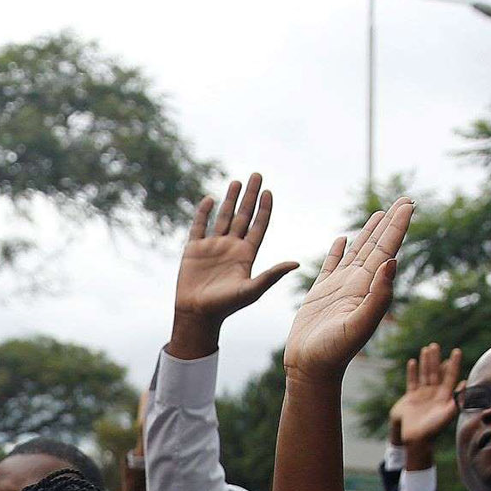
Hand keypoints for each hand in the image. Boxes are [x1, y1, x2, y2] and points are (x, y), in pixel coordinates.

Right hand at [168, 172, 298, 358]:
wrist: (197, 315)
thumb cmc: (226, 306)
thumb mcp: (252, 290)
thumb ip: (272, 275)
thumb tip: (296, 263)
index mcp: (246, 254)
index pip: (258, 226)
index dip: (264, 209)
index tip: (269, 192)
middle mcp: (231, 247)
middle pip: (243, 215)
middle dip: (250, 195)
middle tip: (257, 175)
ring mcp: (212, 247)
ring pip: (223, 217)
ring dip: (230, 199)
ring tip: (236, 181)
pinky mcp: (194, 250)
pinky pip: (199, 226)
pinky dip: (203, 213)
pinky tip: (209, 199)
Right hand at [284, 199, 414, 384]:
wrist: (311, 369)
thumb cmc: (334, 353)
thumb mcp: (359, 325)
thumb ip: (378, 296)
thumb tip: (393, 262)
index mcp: (369, 287)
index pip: (388, 249)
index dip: (398, 226)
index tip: (410, 204)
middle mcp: (358, 284)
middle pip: (377, 245)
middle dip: (390, 223)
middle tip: (404, 200)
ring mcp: (339, 288)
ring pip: (357, 252)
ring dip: (368, 233)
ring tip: (379, 214)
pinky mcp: (320, 294)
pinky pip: (331, 265)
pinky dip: (337, 250)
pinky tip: (342, 239)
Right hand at [391, 343, 461, 450]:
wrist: (416, 439)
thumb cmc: (434, 429)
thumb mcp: (448, 414)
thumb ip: (458, 400)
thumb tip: (467, 384)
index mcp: (445, 395)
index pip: (450, 376)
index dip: (454, 364)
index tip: (457, 351)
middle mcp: (435, 393)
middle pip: (436, 372)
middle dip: (436, 359)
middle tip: (436, 345)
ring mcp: (423, 395)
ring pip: (424, 374)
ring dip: (426, 361)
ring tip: (426, 348)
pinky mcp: (411, 398)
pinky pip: (412, 381)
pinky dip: (412, 372)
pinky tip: (413, 362)